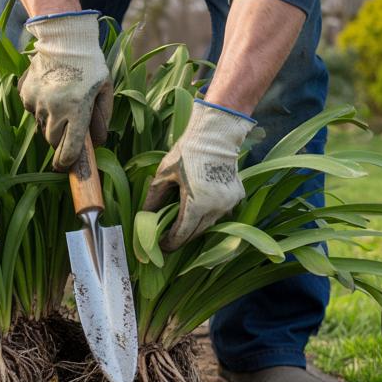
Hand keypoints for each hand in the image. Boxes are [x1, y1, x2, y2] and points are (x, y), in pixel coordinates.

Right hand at [19, 11, 112, 170]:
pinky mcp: (26, 93)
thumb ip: (102, 117)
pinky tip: (50, 91)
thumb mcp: (105, 89)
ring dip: (50, 122)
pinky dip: (40, 106)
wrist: (64, 38)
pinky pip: (31, 109)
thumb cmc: (90, 64)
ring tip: (60, 102)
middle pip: (52, 139)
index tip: (64, 166)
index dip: (66, 162)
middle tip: (67, 127)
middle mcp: (55, 109)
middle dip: (59, 139)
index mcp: (77, 110)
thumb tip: (96, 142)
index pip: (68, 148)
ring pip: (40, 125)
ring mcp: (37, 101)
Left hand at [143, 100, 255, 250]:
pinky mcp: (237, 196)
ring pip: (210, 223)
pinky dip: (209, 213)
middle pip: (196, 232)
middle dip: (182, 237)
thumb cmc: (187, 152)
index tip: (160, 246)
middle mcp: (216, 207)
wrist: (216, 134)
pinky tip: (199, 210)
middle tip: (168, 239)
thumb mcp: (164, 174)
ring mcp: (229, 203)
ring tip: (182, 225)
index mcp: (197, 204)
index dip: (170, 243)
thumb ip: (154, 198)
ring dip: (196, 226)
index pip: (182, 233)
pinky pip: (221, 212)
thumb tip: (144, 217)